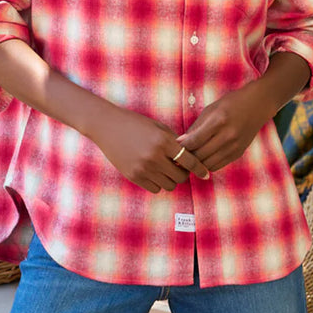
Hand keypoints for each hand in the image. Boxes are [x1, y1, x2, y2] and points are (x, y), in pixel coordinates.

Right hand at [90, 104, 209, 192]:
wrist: (107, 126)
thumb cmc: (135, 123)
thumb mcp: (158, 127)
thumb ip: (174, 141)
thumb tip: (190, 157)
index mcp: (163, 141)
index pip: (189, 160)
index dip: (199, 169)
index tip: (206, 174)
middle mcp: (154, 156)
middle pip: (180, 177)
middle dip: (183, 174)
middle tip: (179, 168)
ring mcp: (143, 168)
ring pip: (169, 185)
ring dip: (170, 179)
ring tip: (165, 169)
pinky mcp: (134, 176)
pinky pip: (155, 188)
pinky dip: (158, 183)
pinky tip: (153, 172)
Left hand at [176, 84, 271, 171]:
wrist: (257, 105)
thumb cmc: (230, 104)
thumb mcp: (210, 110)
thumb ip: (196, 127)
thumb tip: (180, 142)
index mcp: (219, 121)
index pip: (195, 141)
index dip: (182, 147)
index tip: (174, 148)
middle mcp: (228, 136)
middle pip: (200, 155)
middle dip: (187, 157)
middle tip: (178, 155)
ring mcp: (234, 146)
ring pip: (208, 164)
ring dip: (197, 163)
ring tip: (190, 157)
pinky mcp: (238, 153)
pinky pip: (218, 165)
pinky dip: (208, 164)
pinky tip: (203, 157)